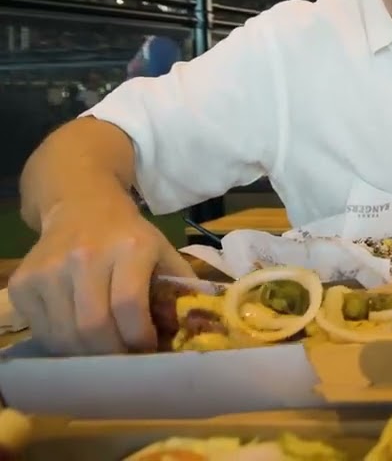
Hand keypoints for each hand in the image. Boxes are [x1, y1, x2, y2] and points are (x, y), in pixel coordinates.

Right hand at [9, 194, 194, 355]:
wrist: (81, 206)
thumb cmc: (129, 236)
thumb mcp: (163, 251)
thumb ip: (181, 288)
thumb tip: (194, 330)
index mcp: (129, 247)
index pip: (129, 305)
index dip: (139, 337)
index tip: (148, 349)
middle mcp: (85, 256)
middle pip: (94, 326)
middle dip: (113, 353)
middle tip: (125, 358)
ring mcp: (48, 269)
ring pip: (65, 335)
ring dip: (88, 354)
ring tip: (104, 351)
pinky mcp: (22, 283)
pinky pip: (43, 331)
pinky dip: (63, 344)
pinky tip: (79, 337)